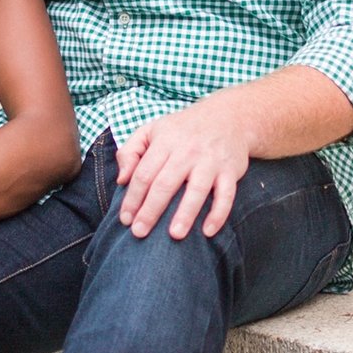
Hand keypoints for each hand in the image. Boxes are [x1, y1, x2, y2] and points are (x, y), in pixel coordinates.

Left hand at [115, 96, 253, 240]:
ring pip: (197, 190)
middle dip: (151, 210)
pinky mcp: (231, 170)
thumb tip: (121, 180)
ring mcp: (210, 161)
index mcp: (165, 142)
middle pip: (165, 184)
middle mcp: (187, 151)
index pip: (144, 174)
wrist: (228, 116)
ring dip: (185, 214)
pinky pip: (226, 194)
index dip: (132, 198)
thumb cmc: (182, 129)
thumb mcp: (151, 130)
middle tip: (140, 232)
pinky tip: (209, 231)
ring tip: (174, 236)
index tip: (125, 219)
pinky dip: (219, 213)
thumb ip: (130, 152)